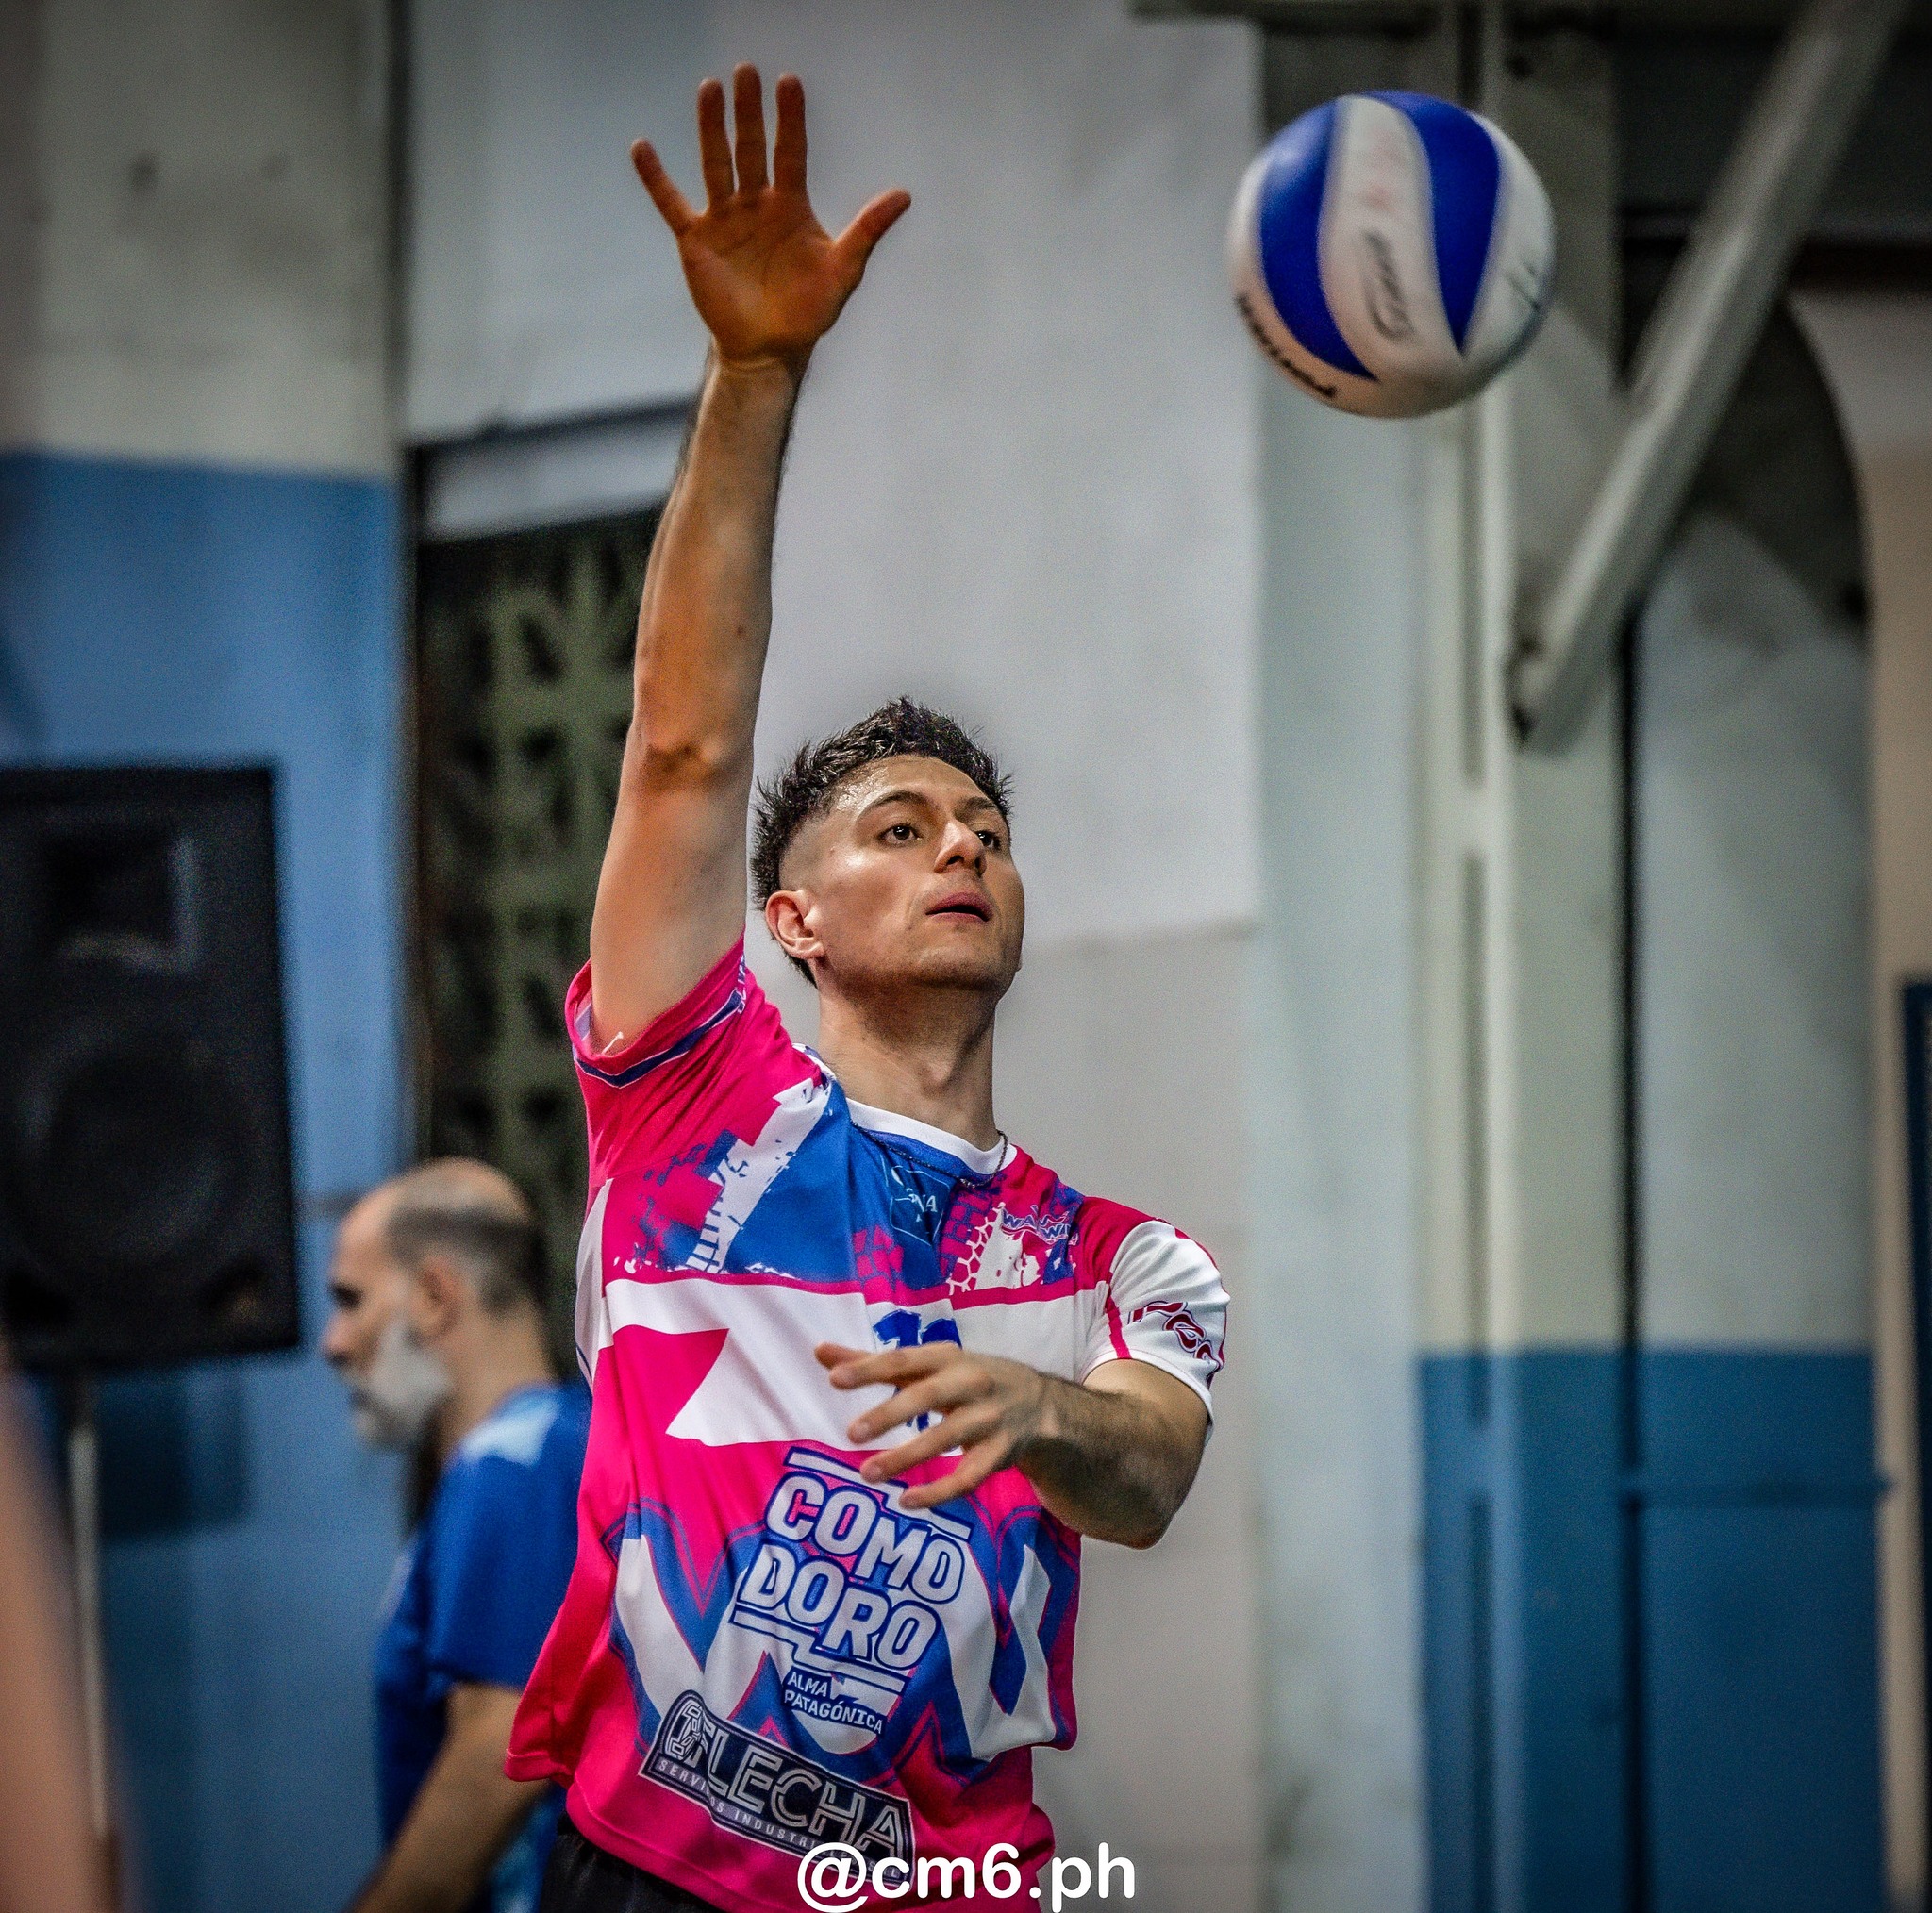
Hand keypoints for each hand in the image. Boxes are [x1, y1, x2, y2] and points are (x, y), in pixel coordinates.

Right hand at [633, 66, 910, 374]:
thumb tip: (904, 195)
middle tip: (746, 73)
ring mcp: (725, 218)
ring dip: (711, 128)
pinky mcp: (696, 240)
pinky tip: (642, 148)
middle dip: (749, 113)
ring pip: (716, 164)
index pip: (791, 152)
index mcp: (790, 205)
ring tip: (709, 89)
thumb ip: (867, 231)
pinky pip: (672, 203)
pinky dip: (656, 179)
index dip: (790, 119)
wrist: (770, 349)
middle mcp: (756, 203)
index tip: (788, 82)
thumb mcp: (843, 270)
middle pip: (752, 149)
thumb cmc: (809, 311)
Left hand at [817, 1341, 1054, 1511]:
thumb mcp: (928, 1365)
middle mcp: (971, 1383)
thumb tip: (819, 1352)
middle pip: (927, 1396)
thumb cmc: (967, 1379)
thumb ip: (874, 1362)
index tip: (834, 1378)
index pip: (904, 1360)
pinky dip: (939, 1492)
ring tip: (868, 1474)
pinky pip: (968, 1477)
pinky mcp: (999, 1454)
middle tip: (851, 1433)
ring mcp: (988, 1419)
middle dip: (890, 1414)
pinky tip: (907, 1501)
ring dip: (906, 1457)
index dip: (870, 1368)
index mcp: (947, 1357)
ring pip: (945, 1439)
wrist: (1040, 1403)